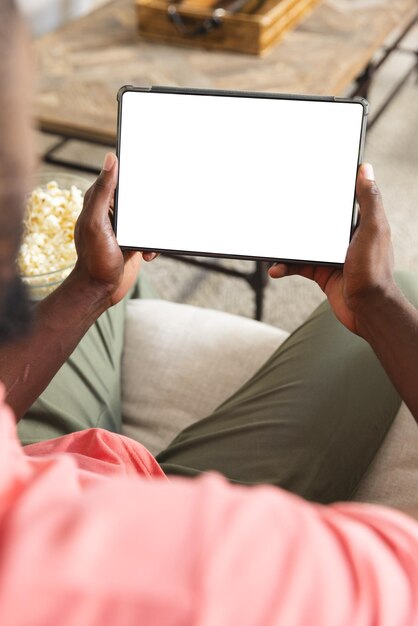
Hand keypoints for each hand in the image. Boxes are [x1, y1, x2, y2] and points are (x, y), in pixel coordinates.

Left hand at [73, 153, 154, 307]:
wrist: (100, 290)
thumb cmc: (94, 258)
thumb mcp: (97, 221)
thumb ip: (103, 191)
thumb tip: (110, 158)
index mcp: (99, 202)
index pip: (117, 177)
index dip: (132, 169)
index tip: (150, 162)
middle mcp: (111, 212)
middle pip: (138, 196)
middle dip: (151, 201)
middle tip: (162, 202)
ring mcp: (124, 228)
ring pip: (148, 217)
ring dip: (155, 227)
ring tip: (150, 241)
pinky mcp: (135, 242)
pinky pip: (152, 236)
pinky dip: (154, 245)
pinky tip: (149, 255)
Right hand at [268, 163, 399, 335]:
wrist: (367, 308)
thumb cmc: (374, 270)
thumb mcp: (373, 229)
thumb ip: (368, 200)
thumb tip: (365, 169)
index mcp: (359, 224)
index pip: (339, 201)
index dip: (324, 189)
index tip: (306, 180)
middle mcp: (344, 238)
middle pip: (316, 222)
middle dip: (296, 217)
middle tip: (276, 208)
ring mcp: (331, 256)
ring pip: (303, 245)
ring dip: (286, 246)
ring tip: (270, 244)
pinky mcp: (321, 272)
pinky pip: (298, 266)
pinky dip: (285, 266)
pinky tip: (275, 268)